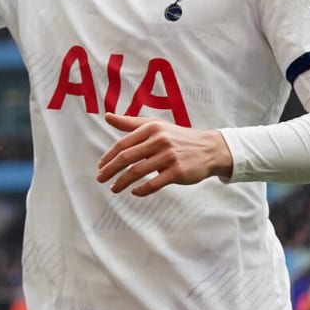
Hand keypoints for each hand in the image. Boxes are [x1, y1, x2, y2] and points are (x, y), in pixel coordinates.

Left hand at [96, 113, 231, 196]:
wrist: (209, 149)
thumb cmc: (177, 137)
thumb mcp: (155, 126)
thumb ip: (130, 123)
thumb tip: (107, 116)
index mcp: (151, 128)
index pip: (122, 144)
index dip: (108, 157)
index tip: (100, 166)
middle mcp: (159, 140)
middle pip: (126, 158)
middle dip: (110, 170)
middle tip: (100, 179)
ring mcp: (169, 156)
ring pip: (137, 172)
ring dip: (122, 182)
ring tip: (114, 188)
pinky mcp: (178, 171)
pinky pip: (154, 183)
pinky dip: (141, 190)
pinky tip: (134, 192)